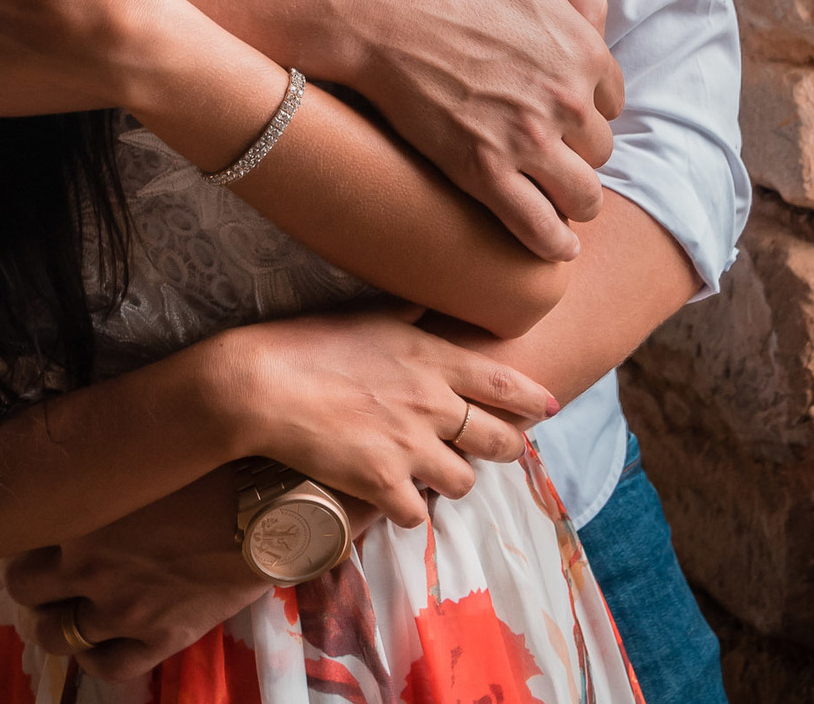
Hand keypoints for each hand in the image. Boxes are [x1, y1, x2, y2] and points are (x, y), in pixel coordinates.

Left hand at [4, 469, 279, 678]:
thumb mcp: (144, 454)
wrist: (271, 502)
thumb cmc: (213, 460)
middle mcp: (89, 568)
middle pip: (26, 591)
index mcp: (80, 516)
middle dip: (35, 580)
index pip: (18, 539)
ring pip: (56, 635)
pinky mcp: (160, 639)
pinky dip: (99, 656)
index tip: (39, 528)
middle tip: (55, 566)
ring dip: (59, 620)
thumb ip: (103, 469)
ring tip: (74, 604)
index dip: (25, 534)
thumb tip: (81, 457)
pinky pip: (109, 667)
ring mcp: (123, 610)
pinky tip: (108, 638)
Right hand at [221, 303, 557, 525]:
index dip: (532, 399)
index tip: (549, 407)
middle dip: (506, 447)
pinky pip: (419, 514)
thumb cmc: (308, 341)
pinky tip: (397, 500)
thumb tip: (423, 299)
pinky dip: (410, 510)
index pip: (501, 382)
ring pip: (465, 481)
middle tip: (498, 449)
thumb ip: (405, 313)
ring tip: (436, 474)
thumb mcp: (366, 315)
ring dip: (453, 480)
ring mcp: (410, 445)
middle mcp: (431, 401)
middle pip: (499, 438)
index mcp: (430, 356)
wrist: (263, 383)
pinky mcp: (383, 481)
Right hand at [352, 0, 622, 260]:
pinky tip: (559, 248)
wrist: (383, 13)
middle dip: (576, 149)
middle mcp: (565, 100)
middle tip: (548, 147)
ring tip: (561, 199)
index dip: (588, 107)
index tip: (564, 114)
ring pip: (583, 195)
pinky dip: (554, 244)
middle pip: (598, 148)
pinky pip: (540, 228)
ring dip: (576, 200)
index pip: (611, 101)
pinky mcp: (485, 173)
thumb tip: (602, 37)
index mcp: (583, 51)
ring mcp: (526, 140)